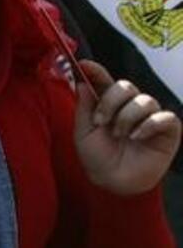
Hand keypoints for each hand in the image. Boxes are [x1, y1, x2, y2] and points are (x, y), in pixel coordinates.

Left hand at [73, 60, 180, 194]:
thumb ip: (84, 108)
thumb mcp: (83, 133)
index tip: (84, 64)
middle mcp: (129, 107)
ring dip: (127, 118)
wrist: (114, 183)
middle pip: (126, 86)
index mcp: (108, 105)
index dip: (96, 71)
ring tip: (120, 136)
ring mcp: (149, 117)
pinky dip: (148, 125)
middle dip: (111, 101)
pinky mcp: (167, 130)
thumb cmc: (98, 159)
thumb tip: (80, 82)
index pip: (104, 81)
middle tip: (101, 121)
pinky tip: (137, 137)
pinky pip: (163, 117)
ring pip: (144, 100)